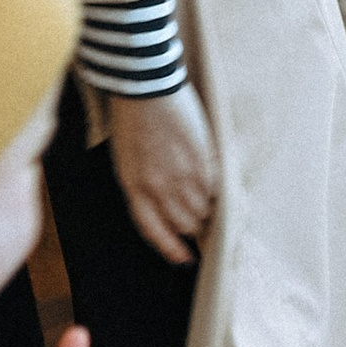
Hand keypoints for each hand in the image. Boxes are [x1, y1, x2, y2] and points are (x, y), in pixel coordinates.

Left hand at [105, 85, 217, 264]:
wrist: (145, 87)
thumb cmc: (132, 121)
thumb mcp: (128, 160)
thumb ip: (145, 186)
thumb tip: (170, 209)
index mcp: (134, 188)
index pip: (154, 231)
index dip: (171, 249)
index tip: (185, 259)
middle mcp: (158, 188)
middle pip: (184, 224)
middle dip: (193, 226)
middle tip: (202, 219)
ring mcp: (182, 176)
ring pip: (203, 210)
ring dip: (207, 208)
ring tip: (208, 196)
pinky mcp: (203, 161)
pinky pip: (216, 188)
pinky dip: (217, 189)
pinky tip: (214, 178)